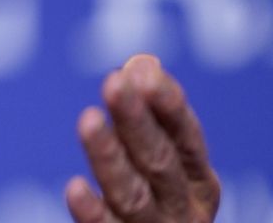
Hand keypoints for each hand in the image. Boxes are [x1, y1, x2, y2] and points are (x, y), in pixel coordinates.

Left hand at [65, 54, 220, 222]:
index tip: (142, 73)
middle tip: (112, 83)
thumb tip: (140, 64)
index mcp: (198, 182)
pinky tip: (73, 187)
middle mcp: (184, 211)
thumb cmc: (155, 203)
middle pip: (160, 163)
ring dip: (110, 158)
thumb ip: (150, 114)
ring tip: (88, 120)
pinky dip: (93, 213)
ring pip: (133, 196)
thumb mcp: (160, 161)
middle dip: (136, 121)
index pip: (186, 138)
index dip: (167, 106)